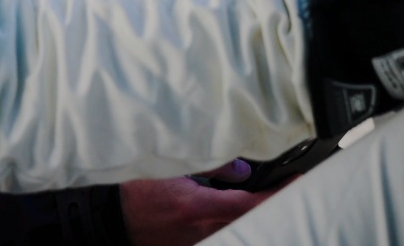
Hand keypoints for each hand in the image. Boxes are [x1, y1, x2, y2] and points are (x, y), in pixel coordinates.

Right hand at [121, 161, 289, 245]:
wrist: (106, 220)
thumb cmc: (134, 192)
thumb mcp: (169, 167)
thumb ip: (208, 166)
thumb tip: (242, 170)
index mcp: (197, 208)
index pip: (249, 205)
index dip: (277, 196)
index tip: (297, 183)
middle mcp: (200, 232)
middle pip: (247, 221)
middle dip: (267, 205)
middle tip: (283, 186)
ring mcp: (194, 244)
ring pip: (232, 228)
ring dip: (244, 213)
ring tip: (251, 193)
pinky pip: (216, 234)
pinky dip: (225, 220)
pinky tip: (220, 206)